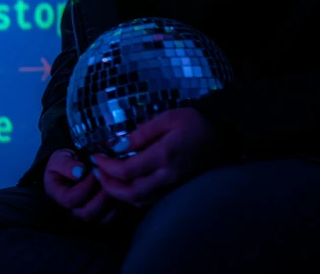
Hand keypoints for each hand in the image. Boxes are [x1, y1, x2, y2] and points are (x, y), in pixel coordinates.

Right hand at [43, 148, 122, 225]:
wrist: (75, 165)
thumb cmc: (66, 162)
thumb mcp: (59, 158)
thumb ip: (65, 164)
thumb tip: (78, 172)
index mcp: (60, 197)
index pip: (72, 200)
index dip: (86, 186)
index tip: (96, 169)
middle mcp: (74, 210)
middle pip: (87, 213)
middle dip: (101, 195)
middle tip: (109, 177)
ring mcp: (89, 213)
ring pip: (102, 218)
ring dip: (112, 199)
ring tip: (116, 181)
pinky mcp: (103, 213)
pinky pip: (113, 216)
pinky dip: (120, 203)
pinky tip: (121, 187)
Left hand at [92, 107, 222, 209]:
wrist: (221, 135)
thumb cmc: (194, 121)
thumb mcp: (168, 118)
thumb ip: (142, 133)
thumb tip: (117, 146)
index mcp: (164, 155)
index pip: (127, 170)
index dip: (107, 167)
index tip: (97, 157)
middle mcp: (168, 176)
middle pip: (130, 193)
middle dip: (109, 185)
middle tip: (98, 172)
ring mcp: (173, 186)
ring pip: (139, 201)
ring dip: (119, 193)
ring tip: (108, 178)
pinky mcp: (176, 189)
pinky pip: (150, 200)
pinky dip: (133, 196)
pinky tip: (127, 183)